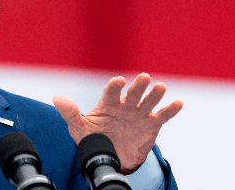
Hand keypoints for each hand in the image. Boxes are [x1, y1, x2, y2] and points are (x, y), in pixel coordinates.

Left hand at [53, 73, 181, 172]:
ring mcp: (139, 114)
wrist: (111, 157)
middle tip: (144, 77)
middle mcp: (125, 105)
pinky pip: (162, 116)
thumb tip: (56, 98)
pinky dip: (170, 110)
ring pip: (148, 102)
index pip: (111, 93)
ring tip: (161, 86)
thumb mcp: (79, 129)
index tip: (118, 81)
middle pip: (132, 94)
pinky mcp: (151, 125)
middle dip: (138, 86)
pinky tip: (177, 103)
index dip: (114, 86)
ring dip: (155, 94)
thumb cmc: (94, 138)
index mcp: (108, 104)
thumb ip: (70, 113)